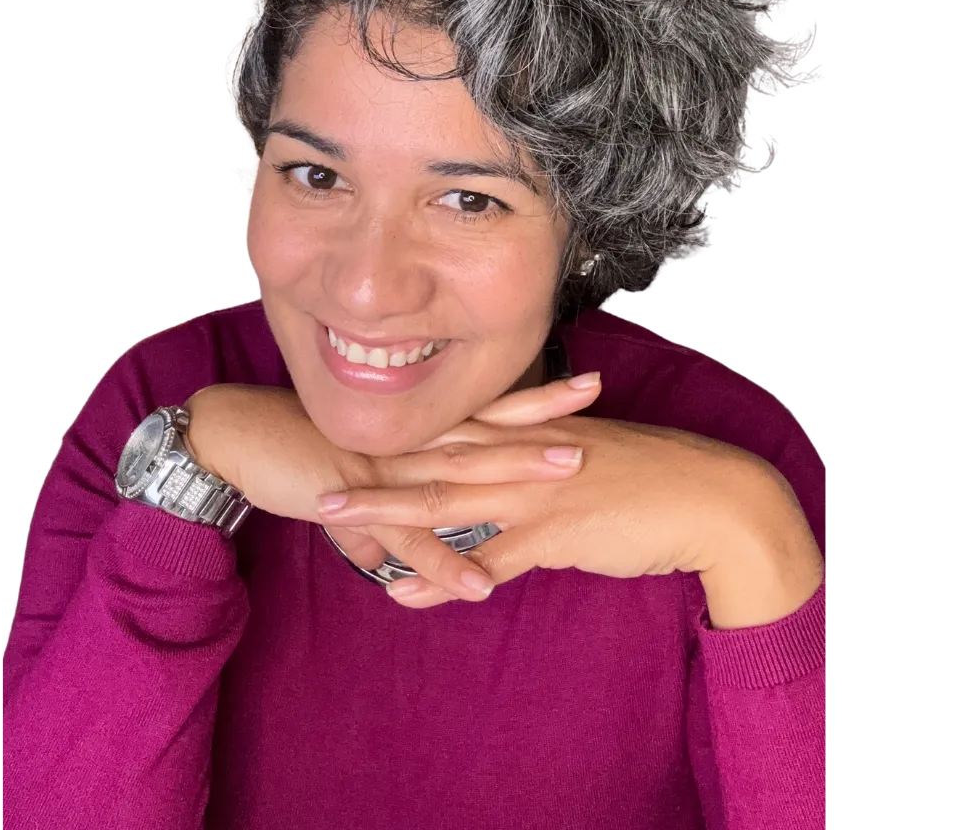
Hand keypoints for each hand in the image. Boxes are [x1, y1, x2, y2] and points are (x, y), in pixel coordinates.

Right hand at [181, 376, 603, 602]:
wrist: (233, 439)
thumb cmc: (287, 451)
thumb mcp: (341, 486)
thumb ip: (371, 523)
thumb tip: (384, 558)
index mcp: (407, 431)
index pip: (480, 410)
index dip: (529, 397)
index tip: (578, 385)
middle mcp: (404, 440)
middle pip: (484, 425)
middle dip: (542, 415)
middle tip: (596, 396)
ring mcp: (385, 467)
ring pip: (459, 468)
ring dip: (514, 474)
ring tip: (567, 473)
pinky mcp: (355, 498)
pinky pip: (407, 536)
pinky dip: (442, 564)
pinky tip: (480, 587)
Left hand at [317, 413, 823, 618]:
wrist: (705, 495)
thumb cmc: (645, 474)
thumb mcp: (582, 453)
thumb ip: (536, 461)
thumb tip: (506, 478)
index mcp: (524, 429)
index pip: (448, 429)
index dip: (396, 436)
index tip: (349, 441)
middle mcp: (519, 453)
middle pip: (430, 458)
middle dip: (372, 470)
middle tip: (316, 480)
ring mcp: (533, 490)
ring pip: (446, 501)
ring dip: (387, 515)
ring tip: (333, 525)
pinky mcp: (554, 530)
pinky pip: (486, 558)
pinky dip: (440, 576)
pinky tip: (402, 593)